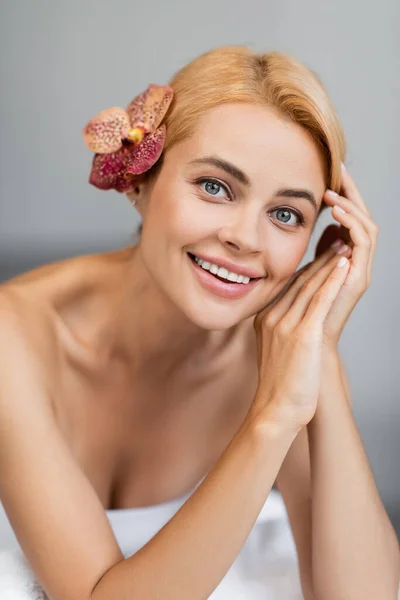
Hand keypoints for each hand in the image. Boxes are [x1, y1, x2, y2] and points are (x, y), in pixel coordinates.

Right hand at [250, 247, 350, 429]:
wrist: (275, 410)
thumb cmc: (279, 385)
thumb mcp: (273, 351)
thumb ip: (279, 330)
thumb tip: (292, 322)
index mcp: (264, 319)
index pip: (289, 287)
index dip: (308, 268)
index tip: (322, 255)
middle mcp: (272, 317)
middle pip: (300, 281)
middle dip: (321, 260)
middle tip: (338, 241)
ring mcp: (285, 325)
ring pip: (311, 286)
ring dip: (330, 263)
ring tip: (345, 246)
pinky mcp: (302, 334)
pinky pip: (319, 300)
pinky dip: (332, 280)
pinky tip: (343, 265)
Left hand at [315, 164, 378, 347]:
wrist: (306, 352)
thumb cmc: (299, 319)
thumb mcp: (299, 280)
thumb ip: (308, 258)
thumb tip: (314, 234)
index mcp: (340, 260)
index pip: (345, 219)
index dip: (339, 195)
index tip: (325, 172)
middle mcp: (354, 264)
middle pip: (359, 217)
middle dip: (350, 191)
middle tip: (338, 167)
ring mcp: (359, 271)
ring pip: (366, 226)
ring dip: (351, 205)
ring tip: (334, 189)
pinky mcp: (359, 279)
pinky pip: (363, 243)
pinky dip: (353, 224)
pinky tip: (337, 212)